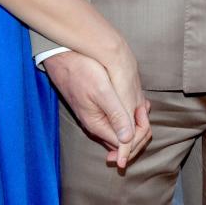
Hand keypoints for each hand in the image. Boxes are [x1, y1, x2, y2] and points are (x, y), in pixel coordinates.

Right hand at [44, 50, 151, 167]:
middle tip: (144, 109)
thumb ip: (116, 115)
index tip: (143, 111)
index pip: (124, 144)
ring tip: (141, 107)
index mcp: (97, 125)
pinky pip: (114, 122)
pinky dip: (126, 117)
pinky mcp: (93, 111)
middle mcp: (95, 126)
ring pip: (119, 132)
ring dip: (133, 124)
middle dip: (138, 130)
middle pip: (122, 142)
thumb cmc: (81, 72)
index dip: (139, 132)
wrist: (61, 59)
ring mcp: (94, 119)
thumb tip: (128, 140)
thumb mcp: (101, 91)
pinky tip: (132, 106)